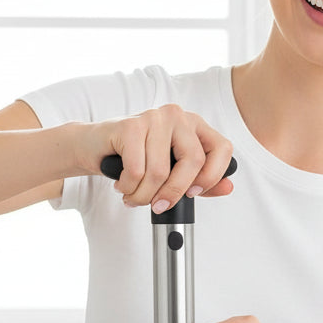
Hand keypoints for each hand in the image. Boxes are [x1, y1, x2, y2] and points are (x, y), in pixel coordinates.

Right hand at [83, 104, 234, 211]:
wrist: (94, 146)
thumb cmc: (134, 158)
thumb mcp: (172, 170)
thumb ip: (201, 181)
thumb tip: (228, 188)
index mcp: (194, 125)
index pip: (222, 148)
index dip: (212, 175)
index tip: (194, 193)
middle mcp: (177, 116)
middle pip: (192, 162)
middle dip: (173, 193)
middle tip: (159, 205)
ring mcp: (154, 117)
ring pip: (160, 172)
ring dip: (144, 195)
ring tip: (134, 196)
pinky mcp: (130, 126)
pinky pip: (137, 171)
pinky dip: (129, 187)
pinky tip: (123, 184)